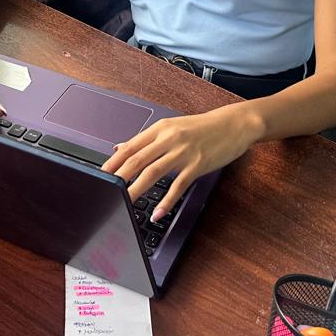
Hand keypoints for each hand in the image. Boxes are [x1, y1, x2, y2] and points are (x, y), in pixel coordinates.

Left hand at [100, 107, 256, 220]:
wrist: (234, 124)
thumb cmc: (203, 128)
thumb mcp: (172, 127)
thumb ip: (146, 139)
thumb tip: (120, 147)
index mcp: (160, 129)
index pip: (130, 146)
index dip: (113, 162)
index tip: (100, 176)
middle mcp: (169, 139)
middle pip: (137, 160)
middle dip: (118, 178)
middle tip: (105, 191)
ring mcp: (183, 152)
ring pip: (153, 173)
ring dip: (136, 190)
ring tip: (124, 204)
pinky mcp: (197, 165)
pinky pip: (178, 185)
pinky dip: (166, 201)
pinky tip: (158, 212)